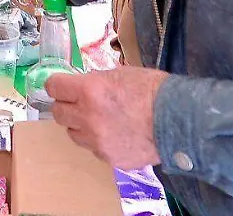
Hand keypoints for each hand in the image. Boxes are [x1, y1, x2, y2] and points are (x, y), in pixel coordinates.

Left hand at [48, 66, 168, 168]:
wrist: (179, 119)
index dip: (57, 85)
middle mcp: (87, 117)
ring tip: (102, 120)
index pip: (54, 87)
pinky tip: (117, 134)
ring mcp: (97, 141)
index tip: (61, 86)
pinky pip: (94, 149)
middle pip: (58, 113)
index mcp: (89, 91)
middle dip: (66, 106)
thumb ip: (96, 82)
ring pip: (73, 134)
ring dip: (81, 126)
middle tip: (78, 103)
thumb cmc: (153, 90)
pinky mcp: (109, 158)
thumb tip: (82, 86)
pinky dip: (100, 142)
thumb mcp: (120, 74)